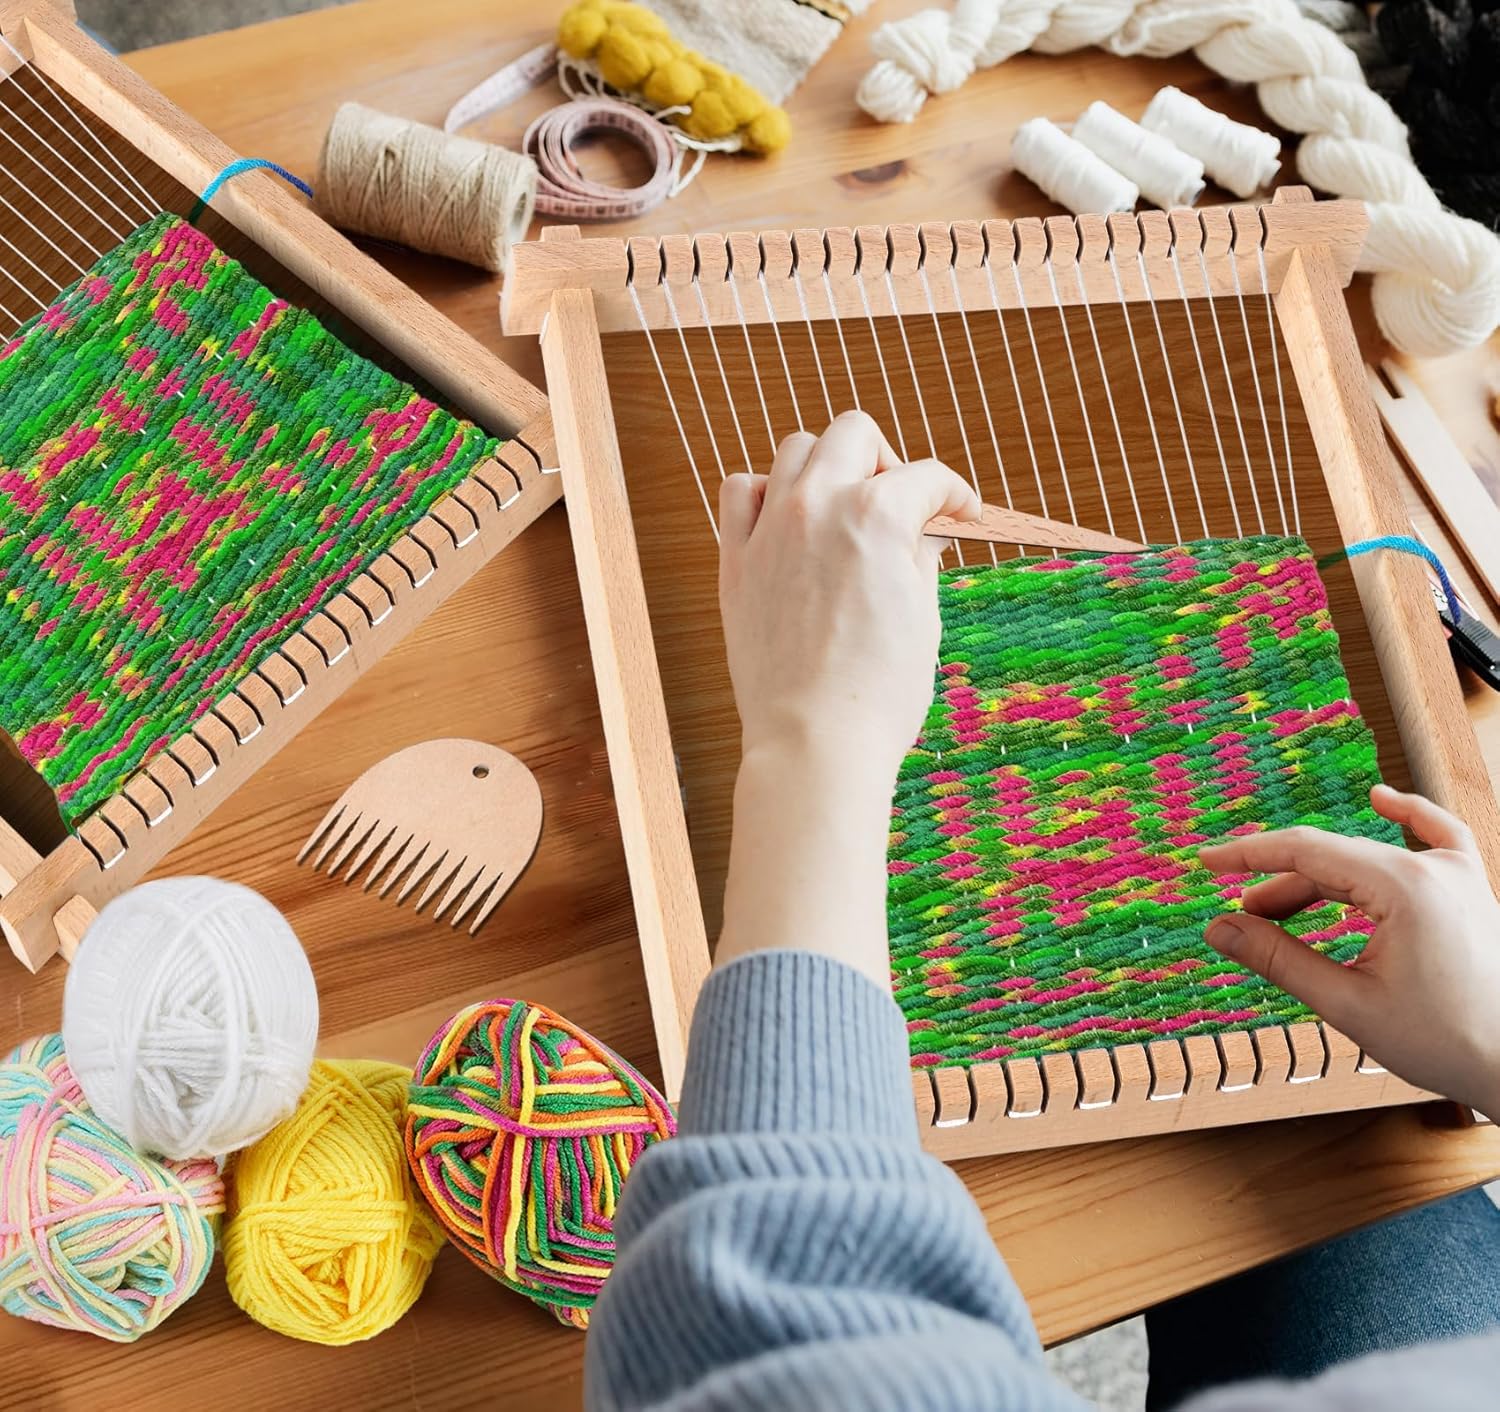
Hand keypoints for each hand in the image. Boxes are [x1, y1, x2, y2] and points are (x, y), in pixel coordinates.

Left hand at [714, 412, 978, 986]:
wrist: (814, 741)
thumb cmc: (880, 692)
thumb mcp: (921, 617)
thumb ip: (920, 559)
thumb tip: (924, 535)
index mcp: (878, 515)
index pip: (927, 477)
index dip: (955, 495)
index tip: (960, 516)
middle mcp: (819, 506)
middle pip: (853, 434)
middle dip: (886, 459)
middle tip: (898, 503)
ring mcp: (770, 530)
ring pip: (795, 450)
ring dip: (826, 467)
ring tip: (842, 508)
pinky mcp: (736, 561)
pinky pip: (740, 492)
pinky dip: (765, 493)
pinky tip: (786, 523)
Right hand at [1199, 785, 1499, 1116]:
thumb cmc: (1448, 1042)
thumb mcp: (1347, 1004)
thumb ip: (1278, 959)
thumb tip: (1220, 929)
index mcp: (1403, 888)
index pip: (1306, 851)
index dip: (1248, 855)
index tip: (1207, 860)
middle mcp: (1433, 869)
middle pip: (1332, 859)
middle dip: (1278, 887)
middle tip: (1240, 921)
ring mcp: (1457, 876)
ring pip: (1368, 858)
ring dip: (1319, 879)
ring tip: (1278, 912)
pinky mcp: (1470, 892)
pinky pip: (1439, 836)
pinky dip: (1409, 817)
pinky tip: (1382, 799)